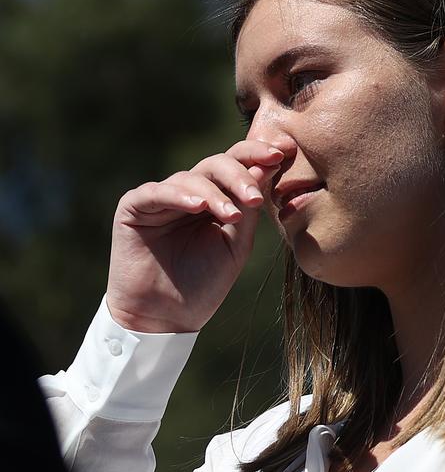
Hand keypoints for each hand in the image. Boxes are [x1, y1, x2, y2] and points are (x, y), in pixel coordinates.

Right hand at [106, 138, 286, 332]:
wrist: (165, 318)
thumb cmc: (202, 285)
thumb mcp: (235, 246)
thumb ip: (247, 210)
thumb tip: (266, 168)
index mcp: (215, 200)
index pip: (237, 166)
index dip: (258, 155)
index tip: (284, 153)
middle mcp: (188, 193)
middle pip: (216, 164)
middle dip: (239, 175)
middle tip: (256, 197)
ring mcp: (160, 198)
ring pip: (190, 178)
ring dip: (214, 194)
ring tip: (231, 216)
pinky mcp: (133, 208)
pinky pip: (157, 193)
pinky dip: (179, 196)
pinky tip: (199, 206)